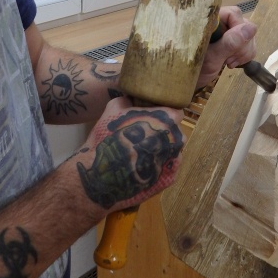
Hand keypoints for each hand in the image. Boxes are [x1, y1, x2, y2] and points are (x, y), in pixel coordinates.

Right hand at [74, 97, 184, 213]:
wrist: (100, 176)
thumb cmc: (107, 137)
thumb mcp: (114, 108)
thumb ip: (129, 100)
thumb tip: (132, 98)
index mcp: (168, 119)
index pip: (175, 112)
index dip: (165, 113)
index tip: (153, 117)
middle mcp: (177, 140)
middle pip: (175, 132)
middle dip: (163, 132)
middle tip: (144, 136)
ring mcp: (175, 161)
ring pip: (173, 150)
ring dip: (162, 149)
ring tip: (141, 153)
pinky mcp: (169, 179)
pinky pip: (168, 167)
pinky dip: (159, 166)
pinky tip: (142, 166)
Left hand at [196, 5, 256, 88]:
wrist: (188, 83)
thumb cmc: (194, 69)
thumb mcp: (212, 58)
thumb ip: (230, 43)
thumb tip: (250, 28)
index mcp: (210, 20)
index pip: (234, 14)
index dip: (238, 30)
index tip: (233, 49)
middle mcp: (219, 22)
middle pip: (243, 24)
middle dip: (242, 44)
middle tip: (230, 60)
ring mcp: (226, 31)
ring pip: (248, 34)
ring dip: (244, 51)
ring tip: (230, 63)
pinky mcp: (230, 41)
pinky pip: (248, 43)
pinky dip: (245, 55)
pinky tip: (233, 63)